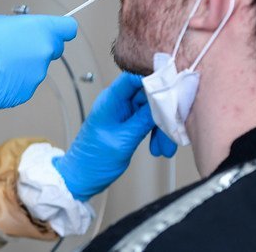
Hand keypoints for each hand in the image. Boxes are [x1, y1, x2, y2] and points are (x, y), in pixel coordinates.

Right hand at [0, 14, 77, 110]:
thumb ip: (19, 27)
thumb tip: (23, 33)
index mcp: (39, 30)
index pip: (67, 28)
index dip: (61, 29)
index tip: (57, 31)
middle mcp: (43, 53)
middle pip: (53, 49)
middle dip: (39, 48)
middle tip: (16, 47)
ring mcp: (36, 76)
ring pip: (36, 68)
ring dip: (24, 65)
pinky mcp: (26, 93)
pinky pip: (25, 83)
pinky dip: (15, 81)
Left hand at [52, 71, 176, 200]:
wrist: (83, 178)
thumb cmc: (93, 161)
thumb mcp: (123, 140)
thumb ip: (143, 120)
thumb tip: (163, 103)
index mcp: (109, 100)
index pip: (133, 78)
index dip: (153, 80)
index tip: (172, 90)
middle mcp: (117, 103)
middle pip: (147, 94)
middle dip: (162, 112)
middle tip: (173, 129)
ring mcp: (123, 114)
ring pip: (151, 110)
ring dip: (161, 127)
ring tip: (165, 148)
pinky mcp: (128, 125)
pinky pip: (148, 122)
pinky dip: (156, 133)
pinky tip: (159, 148)